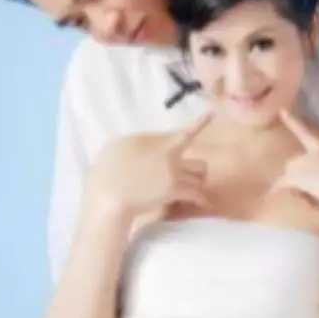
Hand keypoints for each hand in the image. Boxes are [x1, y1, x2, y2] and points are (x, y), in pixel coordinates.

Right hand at [85, 112, 212, 221]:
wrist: (108, 195)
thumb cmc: (106, 173)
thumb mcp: (119, 146)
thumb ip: (141, 144)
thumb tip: (154, 148)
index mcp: (153, 140)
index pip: (181, 132)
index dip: (200, 123)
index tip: (212, 114)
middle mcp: (167, 152)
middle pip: (198, 159)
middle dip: (197, 170)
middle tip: (190, 180)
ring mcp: (172, 171)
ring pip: (200, 175)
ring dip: (196, 184)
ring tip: (189, 191)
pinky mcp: (174, 189)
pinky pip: (197, 194)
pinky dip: (200, 200)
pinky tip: (202, 203)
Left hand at [271, 109, 318, 208]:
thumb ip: (316, 184)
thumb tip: (299, 192)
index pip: (305, 134)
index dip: (292, 121)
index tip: (281, 110)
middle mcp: (310, 154)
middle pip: (292, 168)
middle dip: (296, 182)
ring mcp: (302, 162)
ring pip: (288, 180)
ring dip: (297, 190)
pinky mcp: (295, 174)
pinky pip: (281, 186)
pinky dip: (280, 193)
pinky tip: (297, 199)